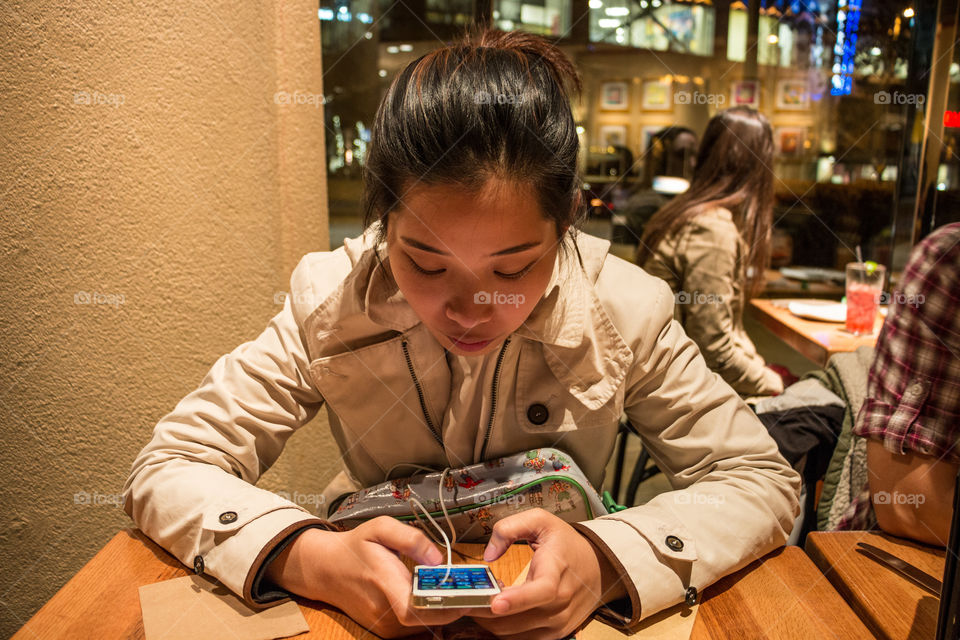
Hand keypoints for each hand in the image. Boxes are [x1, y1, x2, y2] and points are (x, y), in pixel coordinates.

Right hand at [265, 517, 471, 637]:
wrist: (325, 568)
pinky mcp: (385, 629)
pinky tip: (445, 597)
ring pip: (426, 623)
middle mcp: (383, 611)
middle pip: (428, 618)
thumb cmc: (355, 546)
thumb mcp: (380, 528)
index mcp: (383, 583)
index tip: (468, 595)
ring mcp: (383, 624)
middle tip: (484, 592)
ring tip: (469, 592)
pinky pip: (417, 623)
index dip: (444, 607)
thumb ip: (411, 539)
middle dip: (457, 606)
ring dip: (447, 609)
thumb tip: (438, 559)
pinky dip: (433, 611)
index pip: (415, 609)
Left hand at [469, 508, 626, 639]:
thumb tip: (489, 553)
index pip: (541, 590)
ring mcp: (557, 621)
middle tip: (466, 597)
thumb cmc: (567, 544)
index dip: (518, 599)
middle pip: (517, 618)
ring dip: (491, 620)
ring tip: (484, 599)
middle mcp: (559, 601)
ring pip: (512, 632)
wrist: (597, 566)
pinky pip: (519, 638)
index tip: (496, 602)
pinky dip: (503, 627)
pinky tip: (500, 609)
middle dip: (485, 610)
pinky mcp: (554, 633)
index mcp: (556, 570)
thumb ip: (509, 528)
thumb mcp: (541, 521)